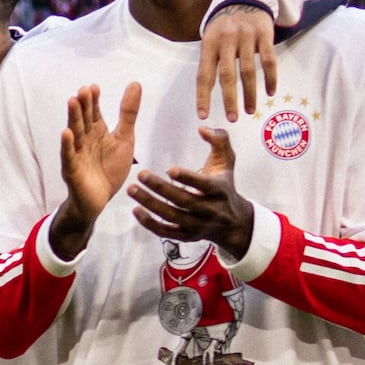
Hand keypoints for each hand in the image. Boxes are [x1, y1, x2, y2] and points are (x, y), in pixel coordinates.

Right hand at [54, 81, 140, 236]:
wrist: (100, 199)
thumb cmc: (110, 168)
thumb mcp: (125, 138)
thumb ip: (128, 113)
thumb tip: (135, 83)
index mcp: (96, 131)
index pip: (93, 112)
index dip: (93, 100)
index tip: (94, 87)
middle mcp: (85, 140)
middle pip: (83, 120)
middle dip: (83, 106)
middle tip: (83, 90)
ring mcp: (77, 154)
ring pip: (75, 133)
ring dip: (72, 118)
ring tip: (72, 102)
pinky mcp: (73, 170)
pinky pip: (69, 156)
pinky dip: (67, 145)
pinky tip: (65, 133)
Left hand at [126, 126, 258, 260]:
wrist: (233, 223)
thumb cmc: (224, 186)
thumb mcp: (227, 162)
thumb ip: (219, 140)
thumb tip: (202, 128)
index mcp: (219, 190)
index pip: (203, 185)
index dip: (187, 178)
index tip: (170, 169)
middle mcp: (209, 210)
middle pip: (183, 200)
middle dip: (160, 188)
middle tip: (141, 174)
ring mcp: (196, 225)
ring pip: (171, 216)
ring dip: (150, 203)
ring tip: (132, 189)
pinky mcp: (186, 236)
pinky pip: (166, 232)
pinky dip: (150, 223)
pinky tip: (136, 210)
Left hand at [197, 1, 277, 123]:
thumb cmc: (225, 27)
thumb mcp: (211, 39)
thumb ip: (210, 62)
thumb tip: (203, 93)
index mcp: (209, 43)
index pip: (204, 74)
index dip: (203, 96)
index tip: (203, 115)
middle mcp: (226, 39)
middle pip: (227, 75)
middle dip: (229, 99)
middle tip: (232, 118)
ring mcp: (246, 36)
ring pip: (248, 71)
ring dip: (250, 94)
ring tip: (250, 110)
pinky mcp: (264, 33)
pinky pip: (269, 60)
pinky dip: (270, 78)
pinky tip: (270, 92)